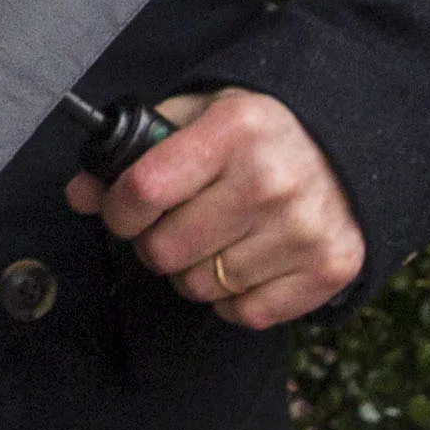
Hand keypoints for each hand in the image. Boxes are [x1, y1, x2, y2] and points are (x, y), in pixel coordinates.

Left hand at [66, 87, 363, 330]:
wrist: (350, 149)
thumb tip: (79, 194)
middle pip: (165, 250)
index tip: (125, 209)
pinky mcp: (328, 270)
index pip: (144, 189)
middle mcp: (272, 180)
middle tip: (177, 225)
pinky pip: (243, 313)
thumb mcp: (198, 116)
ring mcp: (303, 230)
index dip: (119, 209)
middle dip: (156, 243)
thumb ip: (135, 150)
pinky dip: (233, 297)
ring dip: (196, 270)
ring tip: (218, 238)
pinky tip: (248, 260)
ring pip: (200, 286)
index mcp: (236, 129)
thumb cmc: (258, 134)